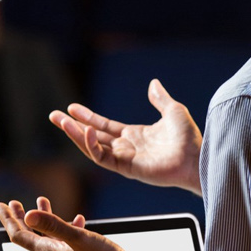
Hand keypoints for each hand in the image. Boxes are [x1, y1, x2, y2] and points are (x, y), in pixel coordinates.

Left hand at [0, 197, 140, 250]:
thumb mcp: (77, 238)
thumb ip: (53, 225)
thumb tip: (27, 214)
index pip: (19, 235)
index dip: (8, 219)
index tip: (0, 204)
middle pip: (29, 236)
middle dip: (19, 218)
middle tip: (13, 203)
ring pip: (47, 236)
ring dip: (42, 219)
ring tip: (42, 201)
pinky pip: (65, 240)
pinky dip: (65, 226)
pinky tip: (78, 218)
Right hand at [50, 78, 202, 193]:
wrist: (196, 158)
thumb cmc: (190, 139)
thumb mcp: (173, 111)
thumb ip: (160, 99)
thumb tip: (152, 83)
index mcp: (135, 135)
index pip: (104, 126)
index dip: (88, 117)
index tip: (72, 107)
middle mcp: (127, 147)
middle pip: (93, 137)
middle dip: (72, 126)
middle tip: (53, 116)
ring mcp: (125, 158)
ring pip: (93, 148)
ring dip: (76, 135)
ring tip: (61, 122)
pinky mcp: (127, 168)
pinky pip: (104, 157)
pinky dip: (93, 146)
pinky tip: (87, 131)